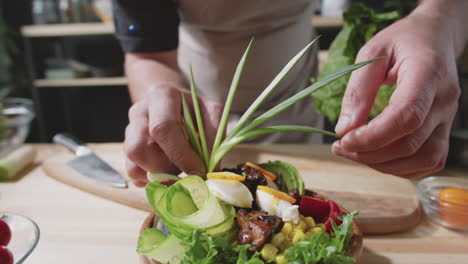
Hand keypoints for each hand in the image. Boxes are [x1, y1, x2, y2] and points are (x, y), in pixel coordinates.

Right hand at [124, 85, 221, 186]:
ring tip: (175, 167)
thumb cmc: (194, 110)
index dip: (180, 154)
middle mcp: (139, 112)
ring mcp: (129, 131)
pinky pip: (132, 172)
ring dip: (158, 174)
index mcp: (161, 96)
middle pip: (139, 148)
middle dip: (165, 168)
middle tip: (185, 170)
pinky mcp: (126, 149)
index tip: (198, 171)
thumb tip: (212, 170)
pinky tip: (165, 171)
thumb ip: (214, 137)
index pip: (162, 128)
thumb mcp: (211, 113)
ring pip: (133, 163)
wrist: (174, 103)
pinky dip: (150, 179)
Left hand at [332, 9, 460, 178]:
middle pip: (411, 143)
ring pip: (423, 159)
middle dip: (370, 153)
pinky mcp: (445, 129)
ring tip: (355, 153)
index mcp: (428, 73)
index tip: (345, 141)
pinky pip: (429, 161)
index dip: (373, 136)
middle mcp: (444, 100)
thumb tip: (344, 129)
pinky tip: (377, 156)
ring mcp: (449, 118)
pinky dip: (401, 167)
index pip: (406, 116)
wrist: (435, 37)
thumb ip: (358, 90)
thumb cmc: (402, 41)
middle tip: (340, 148)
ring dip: (384, 164)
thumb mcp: (372, 53)